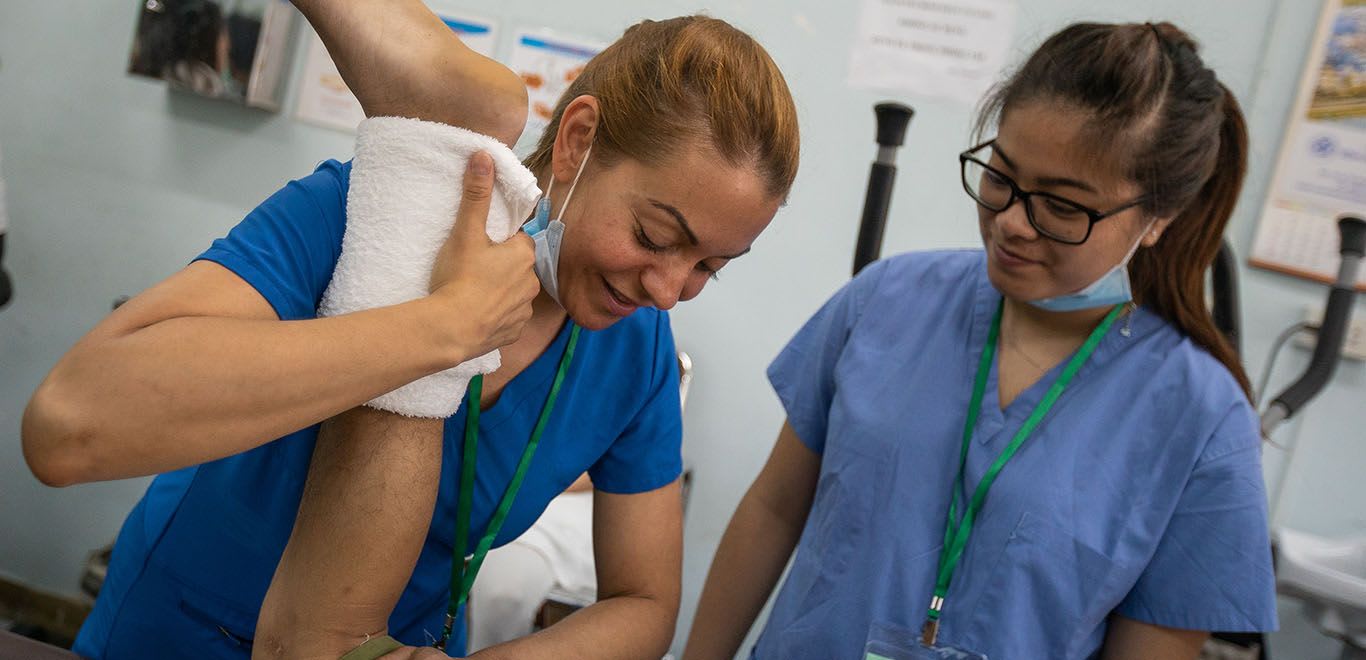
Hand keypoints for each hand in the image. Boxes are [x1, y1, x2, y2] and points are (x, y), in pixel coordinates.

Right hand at [427, 152, 539, 360]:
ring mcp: (524, 310)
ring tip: (471, 293)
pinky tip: (476, 314)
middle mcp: (532, 282)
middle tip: (472, 268)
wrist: (452, 329)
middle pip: (517, 267)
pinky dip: (495, 317)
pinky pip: (507, 319)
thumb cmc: (459, 278)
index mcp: (524, 255)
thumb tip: (484, 155)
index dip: (500, 241)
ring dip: (498, 292)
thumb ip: (476, 194)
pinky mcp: (514, 332)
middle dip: (500, 266)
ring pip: (514, 293)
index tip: (482, 245)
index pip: (518, 240)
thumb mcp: (465, 231)